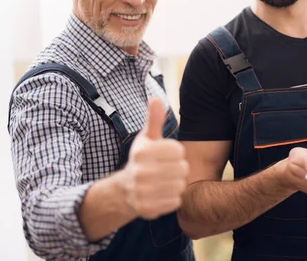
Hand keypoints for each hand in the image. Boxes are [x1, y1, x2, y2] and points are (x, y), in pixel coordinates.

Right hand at [123, 97, 188, 219]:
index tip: (166, 155)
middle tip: (167, 169)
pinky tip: (162, 193)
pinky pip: (176, 201)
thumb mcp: (146, 138)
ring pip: (180, 185)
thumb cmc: (142, 159)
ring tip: (165, 181)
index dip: (176, 153)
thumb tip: (155, 98)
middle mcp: (140, 172)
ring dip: (177, 183)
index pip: (178, 150)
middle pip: (182, 169)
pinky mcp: (147, 209)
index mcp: (142, 152)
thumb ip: (154, 119)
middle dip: (178, 169)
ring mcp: (142, 192)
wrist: (124, 190)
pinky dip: (172, 198)